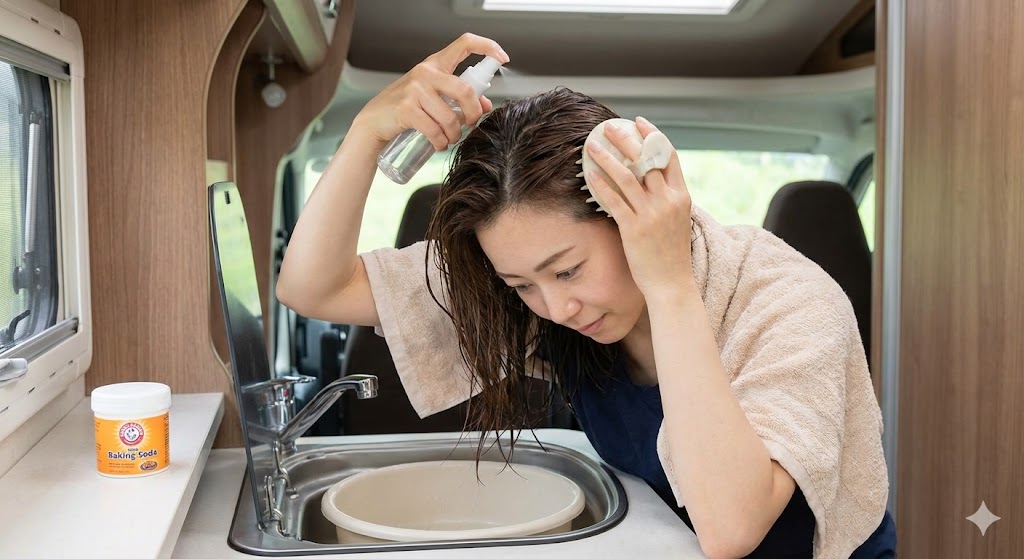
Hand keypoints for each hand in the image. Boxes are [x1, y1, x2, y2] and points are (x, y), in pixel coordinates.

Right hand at [352, 33, 508, 150]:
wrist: (375, 121)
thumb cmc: (406, 108)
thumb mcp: (434, 98)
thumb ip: (459, 99)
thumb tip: (486, 106)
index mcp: (436, 64)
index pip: (465, 44)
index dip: (487, 46)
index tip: (502, 57)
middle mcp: (426, 72)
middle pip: (465, 90)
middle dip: (473, 113)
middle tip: (471, 125)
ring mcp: (415, 89)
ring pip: (451, 117)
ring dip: (454, 135)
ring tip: (449, 139)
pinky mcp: (406, 108)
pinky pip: (435, 130)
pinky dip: (441, 142)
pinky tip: (439, 144)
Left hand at [585, 117, 693, 295]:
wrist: (671, 284)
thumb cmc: (671, 254)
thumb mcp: (677, 220)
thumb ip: (667, 199)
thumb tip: (650, 179)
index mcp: (681, 196)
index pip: (669, 156)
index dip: (653, 136)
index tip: (640, 122)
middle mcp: (668, 201)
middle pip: (646, 160)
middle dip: (626, 139)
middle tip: (609, 126)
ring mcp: (651, 215)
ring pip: (627, 176)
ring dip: (607, 157)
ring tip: (592, 145)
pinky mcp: (634, 228)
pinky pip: (614, 200)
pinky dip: (601, 184)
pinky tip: (589, 174)